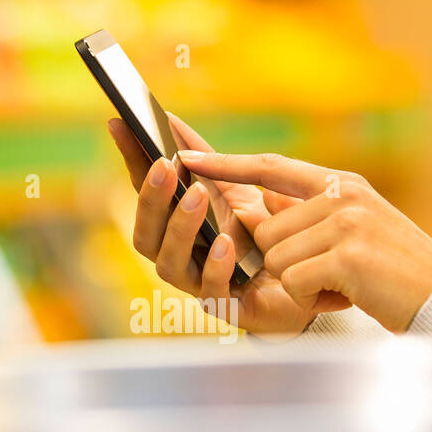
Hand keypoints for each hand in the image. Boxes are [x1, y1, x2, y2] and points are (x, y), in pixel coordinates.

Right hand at [108, 115, 349, 334]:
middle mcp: (182, 258)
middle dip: (151, 200)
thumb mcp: (243, 190)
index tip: (120, 125)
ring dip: (179, 229)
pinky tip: (224, 242)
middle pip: (145, 235)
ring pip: (169, 265)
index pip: (147, 194)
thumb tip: (173, 121)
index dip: (131, 162)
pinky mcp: (230, 310)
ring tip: (196, 195)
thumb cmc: (272, 235)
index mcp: (180, 227)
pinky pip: (212, 294)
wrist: (311, 279)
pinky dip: (215, 267)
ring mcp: (202, 286)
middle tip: (164, 165)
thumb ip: (212, 162)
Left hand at [176, 150, 431, 331]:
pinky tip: (349, 296)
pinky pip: (294, 281)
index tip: (188, 158)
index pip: (271, 167)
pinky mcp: (346, 255)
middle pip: (268, 231)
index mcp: (342, 184)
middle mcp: (342, 195)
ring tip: (345, 285)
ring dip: (303, 284)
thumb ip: (312, 214)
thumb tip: (261, 202)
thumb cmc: (396, 274)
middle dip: (289, 265)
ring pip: (277, 259)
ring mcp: (346, 222)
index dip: (227, 165)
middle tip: (334, 276)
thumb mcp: (357, 231)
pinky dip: (314, 299)